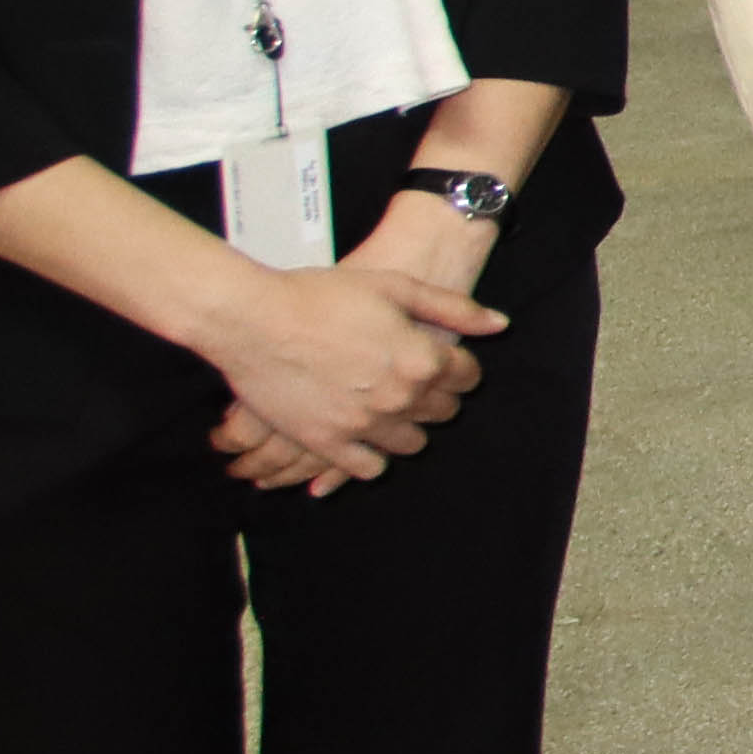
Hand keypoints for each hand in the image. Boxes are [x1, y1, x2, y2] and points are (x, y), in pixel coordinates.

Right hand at [183, 248, 496, 489]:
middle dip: (437, 396)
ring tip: (391, 406)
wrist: (254, 318)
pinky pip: (367, 467)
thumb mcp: (395, 286)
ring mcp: (363, 425)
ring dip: (409, 426)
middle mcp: (399, 398)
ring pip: (411, 443)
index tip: (446, 363)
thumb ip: (453, 309)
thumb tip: (498, 325)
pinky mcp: (327, 442)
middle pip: (443, 412)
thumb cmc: (320, 295)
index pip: (466, 377)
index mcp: (421, 360)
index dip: (460, 368)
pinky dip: (372, 456)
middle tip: (417, 381)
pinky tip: (365, 436)